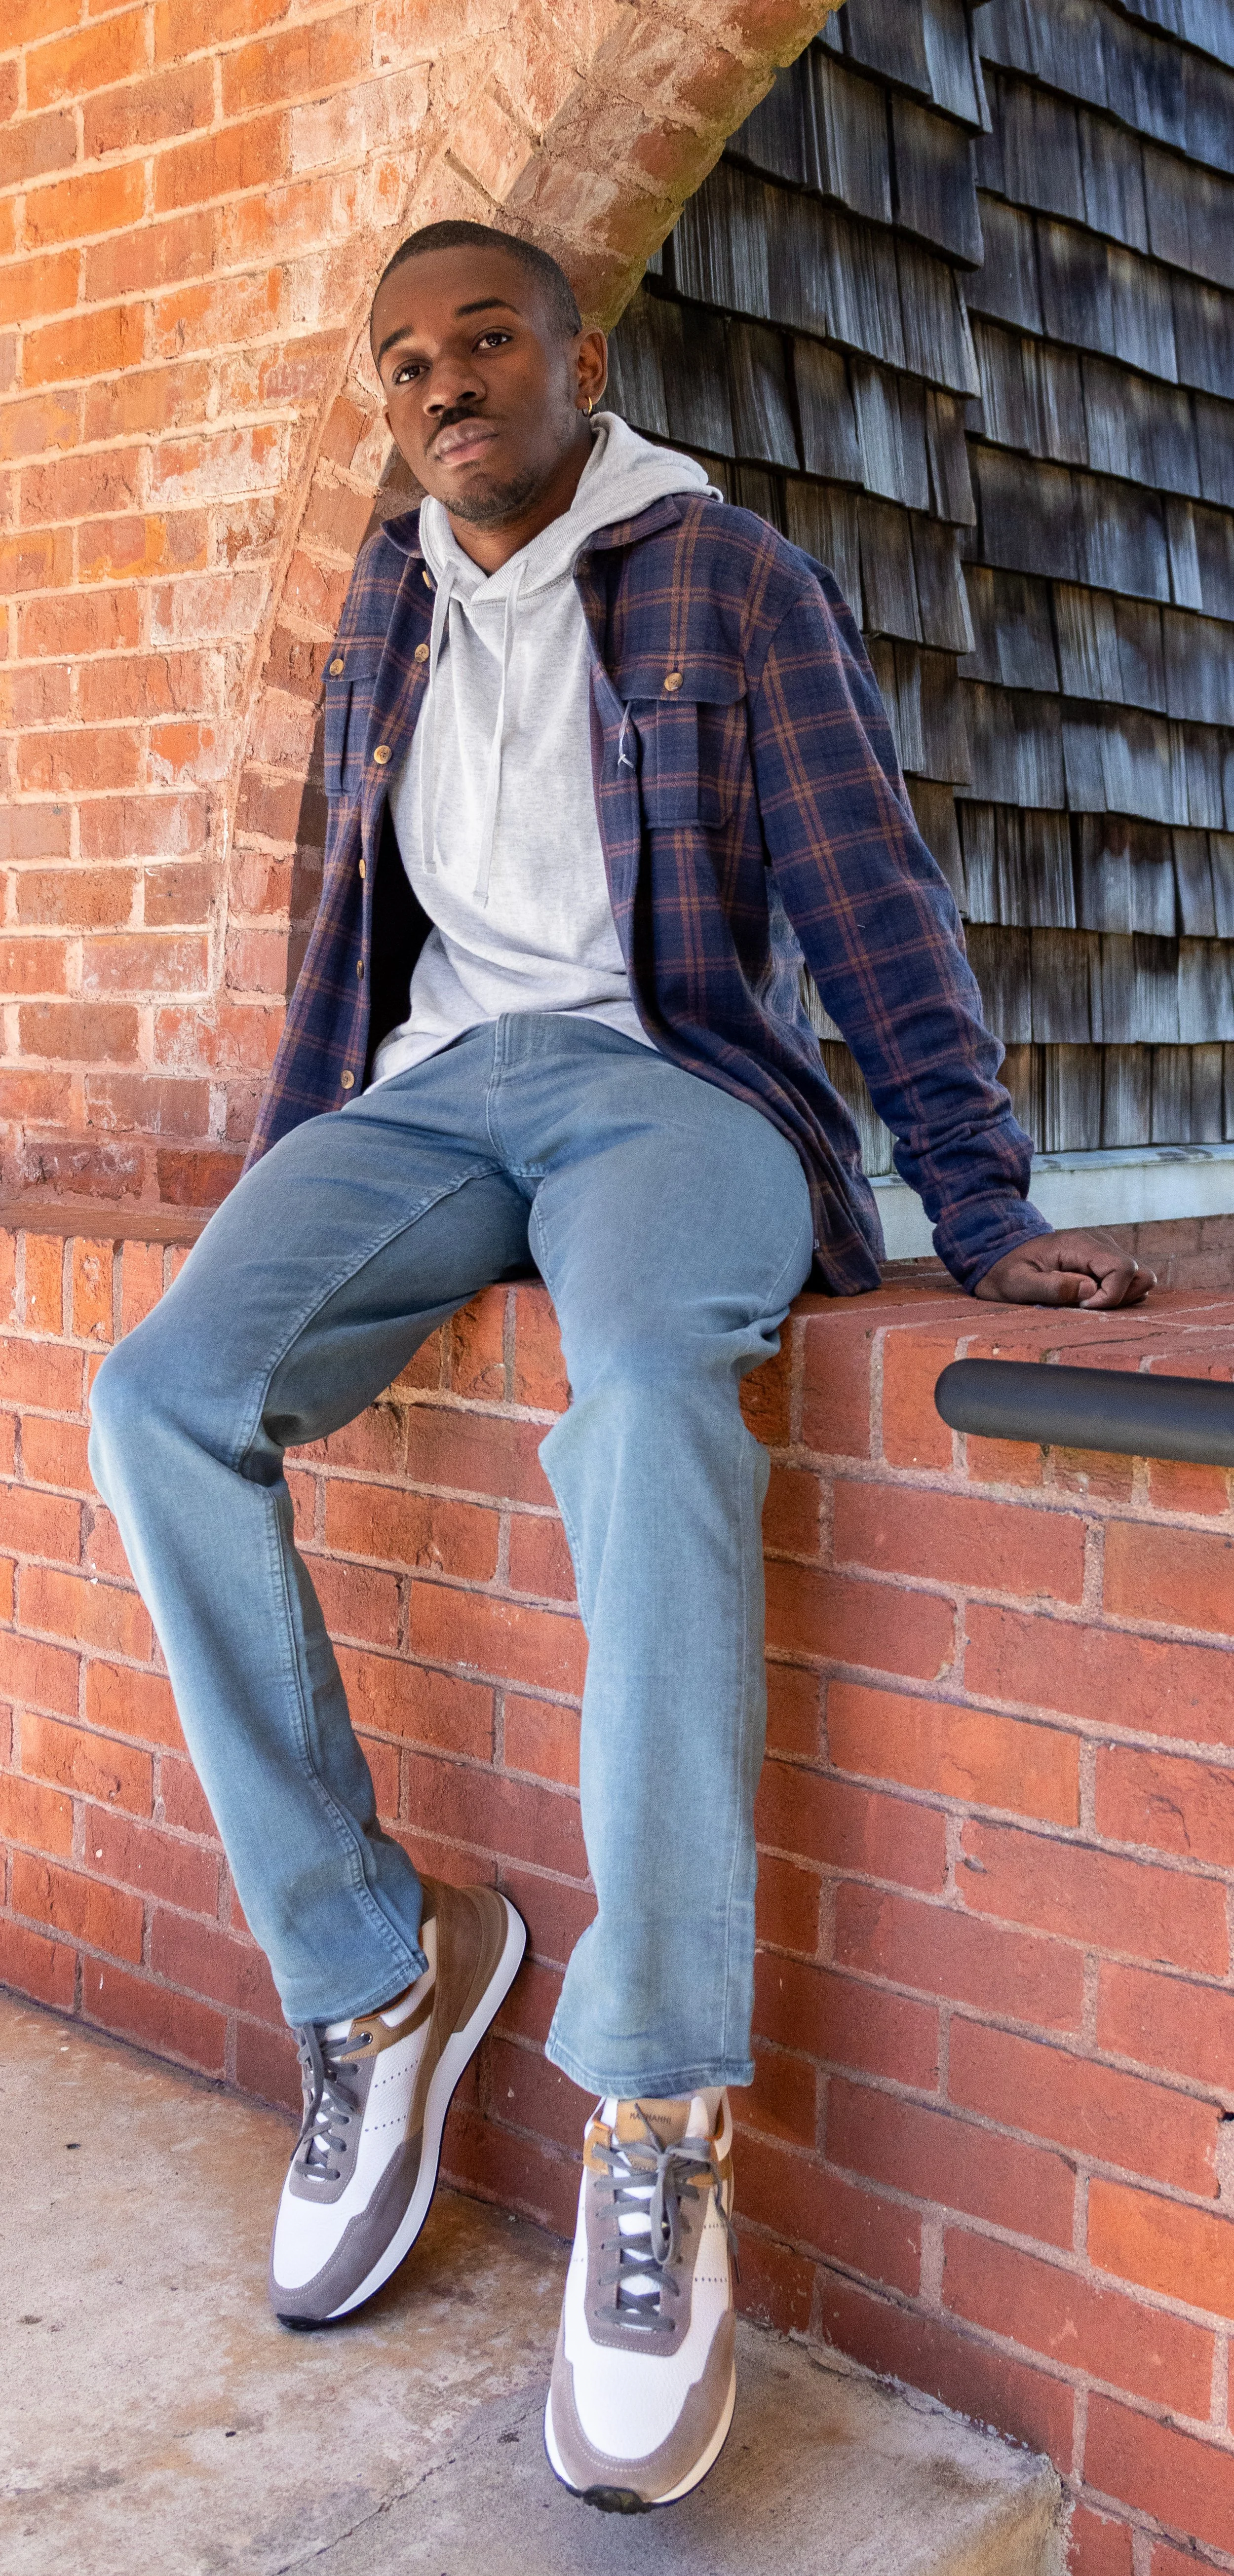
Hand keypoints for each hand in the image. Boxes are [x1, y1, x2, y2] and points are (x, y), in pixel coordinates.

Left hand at [974, 1228, 1155, 1309]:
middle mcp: (1098, 1242)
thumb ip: (1052, 1287)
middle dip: (1119, 1298)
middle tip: (1084, 1306)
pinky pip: (1125, 1281)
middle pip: (1139, 1274)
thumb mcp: (1018, 1283)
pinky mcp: (1101, 1261)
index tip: (1082, 1306)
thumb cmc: (1006, 1271)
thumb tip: (1089, 1289)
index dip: (1111, 1296)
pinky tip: (1084, 1297)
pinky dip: (1112, 1295)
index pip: (1124, 1268)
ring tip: (1083, 1302)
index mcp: (1080, 1244)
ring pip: (1138, 1278)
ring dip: (1117, 1297)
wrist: (999, 1255)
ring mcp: (1103, 1251)